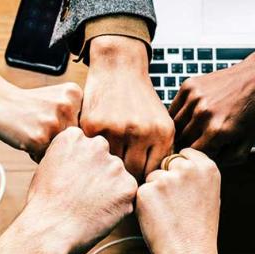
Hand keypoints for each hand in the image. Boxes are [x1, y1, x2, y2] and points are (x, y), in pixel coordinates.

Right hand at [0, 81, 82, 160]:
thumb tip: (93, 148)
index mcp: (75, 94)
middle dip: (59, 140)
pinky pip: (45, 157)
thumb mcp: (57, 99)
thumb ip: (76, 116)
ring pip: (62, 150)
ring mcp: (54, 122)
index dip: (68, 129)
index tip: (52, 120)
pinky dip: (35, 153)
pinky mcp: (39, 138)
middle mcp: (67, 106)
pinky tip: (26, 137)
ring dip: (48, 148)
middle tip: (40, 126)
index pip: (85, 127)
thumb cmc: (27, 104)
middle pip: (75, 140)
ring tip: (33, 132)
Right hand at [23, 127, 137, 253]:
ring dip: (109, 189)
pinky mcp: (128, 186)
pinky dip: (118, 205)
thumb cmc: (44, 203)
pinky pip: (127, 194)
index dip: (80, 166)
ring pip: (117, 176)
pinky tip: (99, 213)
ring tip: (89, 206)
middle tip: (82, 195)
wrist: (50, 230)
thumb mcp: (47, 166)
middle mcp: (97, 145)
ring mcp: (115, 165)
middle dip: (98, 174)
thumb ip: (69, 155)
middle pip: (104, 159)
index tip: (71, 180)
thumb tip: (82, 160)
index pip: (87, 147)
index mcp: (74, 136)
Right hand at [81, 35, 173, 179]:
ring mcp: (116, 128)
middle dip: (126, 177)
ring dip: (108, 167)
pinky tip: (94, 152)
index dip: (143, 180)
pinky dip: (93, 154)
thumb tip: (153, 185)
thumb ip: (160, 152)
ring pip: (111, 165)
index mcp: (162, 133)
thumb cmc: (140, 100)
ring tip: (106, 167)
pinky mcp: (93, 125)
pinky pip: (93, 152)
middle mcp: (141, 132)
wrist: (119, 67)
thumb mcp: (160, 122)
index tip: (135, 180)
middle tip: (119, 178)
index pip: (152, 173)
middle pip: (132, 174)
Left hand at [136, 149, 220, 253]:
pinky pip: (141, 191)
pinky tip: (158, 218)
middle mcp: (187, 169)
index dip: (180, 170)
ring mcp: (166, 179)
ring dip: (155, 191)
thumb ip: (195, 174)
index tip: (183, 186)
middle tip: (176, 205)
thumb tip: (177, 161)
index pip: (185, 153)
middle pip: (166, 163)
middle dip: (167, 178)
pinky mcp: (147, 191)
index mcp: (207, 167)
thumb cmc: (199, 229)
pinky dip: (145, 204)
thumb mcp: (209, 194)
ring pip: (152, 177)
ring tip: (169, 213)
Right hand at [169, 54, 254, 164]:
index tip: (200, 156)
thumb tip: (203, 166)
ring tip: (193, 131)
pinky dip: (178, 116)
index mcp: (217, 131)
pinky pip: (174, 109)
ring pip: (174, 126)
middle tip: (196, 143)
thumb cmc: (254, 112)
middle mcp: (203, 114)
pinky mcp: (189, 86)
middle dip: (188, 145)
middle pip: (182, 141)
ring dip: (181, 131)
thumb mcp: (246, 144)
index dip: (196, 158)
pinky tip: (190, 117)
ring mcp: (194, 99)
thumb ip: (225, 161)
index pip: (193, 155)